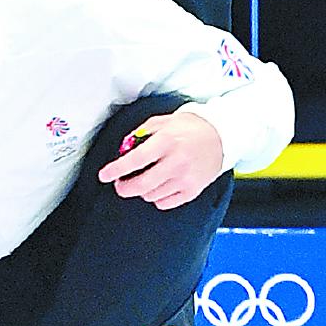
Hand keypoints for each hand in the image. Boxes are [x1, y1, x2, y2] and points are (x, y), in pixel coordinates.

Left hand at [98, 108, 227, 209]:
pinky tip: (159, 186)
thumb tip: (123, 149)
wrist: (221, 135)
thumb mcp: (161, 122)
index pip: (135, 160)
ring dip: (142, 190)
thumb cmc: (189, 128)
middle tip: (120, 184)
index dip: (116, 170)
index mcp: (166, 141)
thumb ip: (139, 134)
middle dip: (124, 188)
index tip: (104, 175)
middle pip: (141, 185)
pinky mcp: (193, 190)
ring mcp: (186, 178)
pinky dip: (157, 197)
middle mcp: (176, 162)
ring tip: (146, 179)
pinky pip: (165, 203)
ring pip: (151, 195)